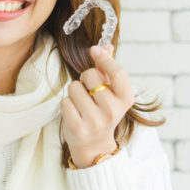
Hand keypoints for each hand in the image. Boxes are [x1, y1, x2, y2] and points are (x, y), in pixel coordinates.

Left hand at [60, 44, 134, 167]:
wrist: (94, 145)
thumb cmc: (102, 112)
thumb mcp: (111, 93)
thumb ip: (108, 69)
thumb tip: (106, 45)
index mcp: (125, 100)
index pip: (118, 73)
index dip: (105, 59)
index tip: (94, 50)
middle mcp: (112, 111)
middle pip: (90, 76)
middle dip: (85, 79)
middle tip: (89, 92)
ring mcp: (95, 121)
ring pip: (74, 88)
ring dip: (74, 92)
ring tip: (81, 104)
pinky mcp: (77, 128)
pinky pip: (65, 101)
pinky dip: (66, 104)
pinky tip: (74, 112)